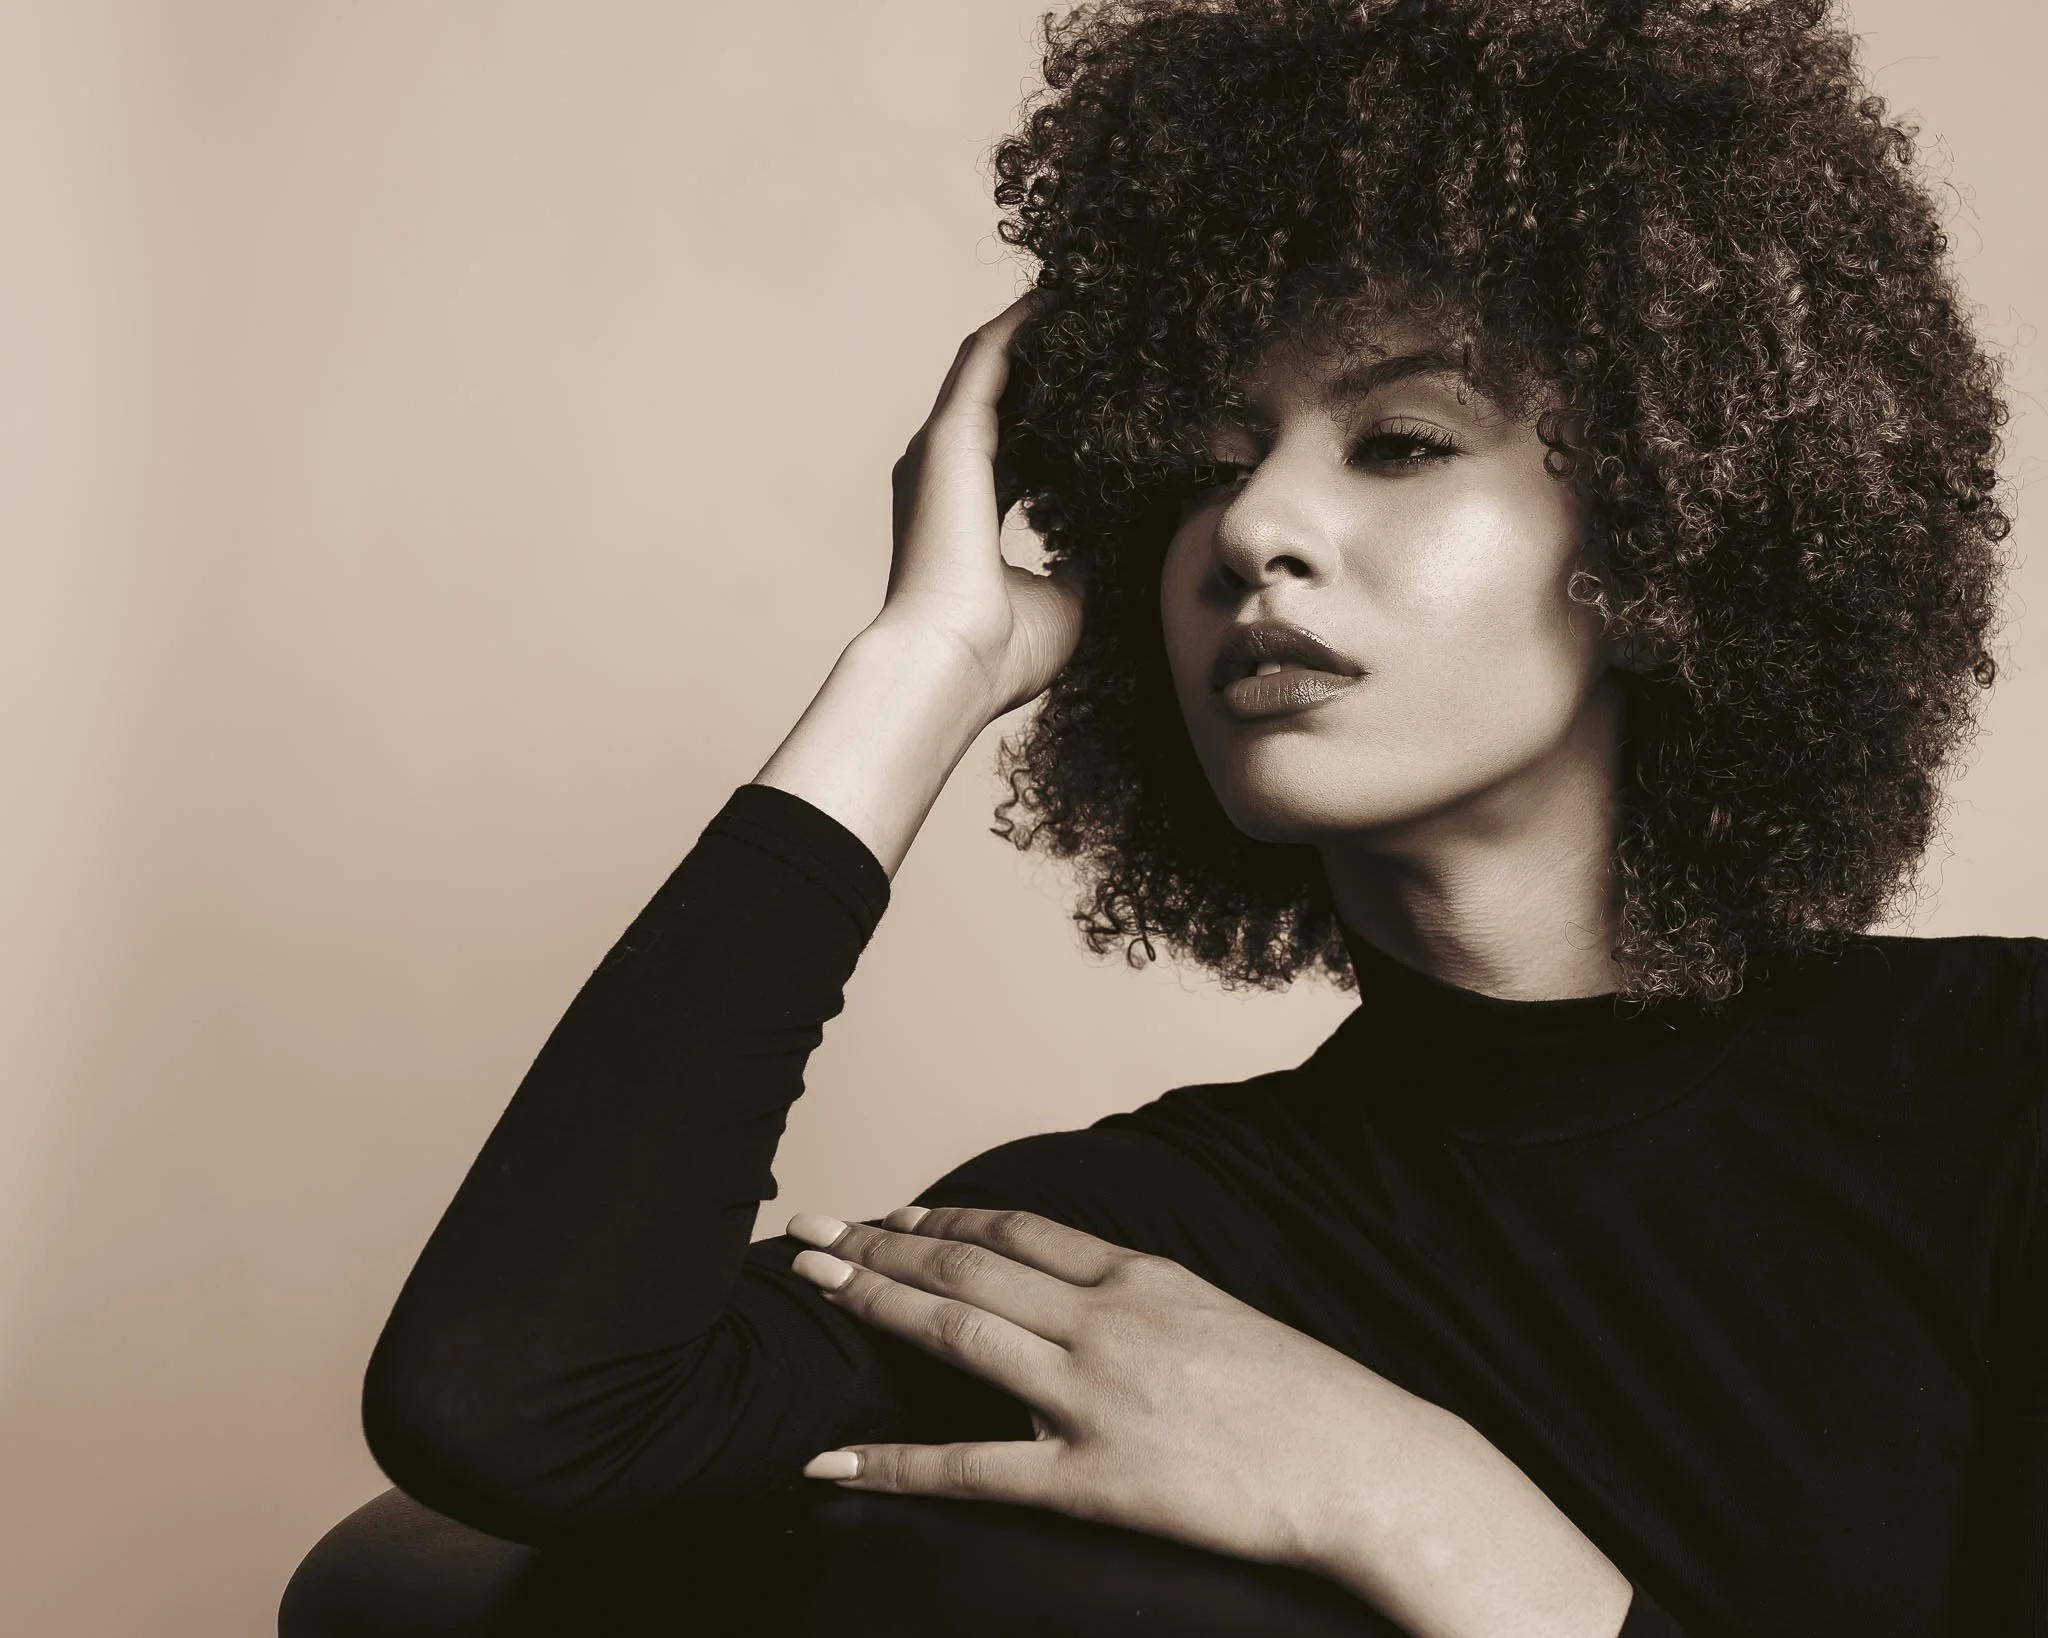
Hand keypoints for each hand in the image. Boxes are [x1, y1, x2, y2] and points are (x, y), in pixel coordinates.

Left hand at [783, 1205, 1422, 1571]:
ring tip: (808, 1282)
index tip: (893, 1212)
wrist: (1371, 1463)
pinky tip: (835, 1460)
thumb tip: (1094, 1299)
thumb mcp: (1226, 1318)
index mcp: (1141, 1277)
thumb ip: (1151, 1305)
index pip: (1018, 1229)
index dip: (944, 1217)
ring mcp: (1094, 1396)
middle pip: (968, 1263)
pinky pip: (972, 1468)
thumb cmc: (1314, 1400)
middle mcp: (1105, 1321)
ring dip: (872, 1299)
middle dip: (878, 1242)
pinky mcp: (1092, 1478)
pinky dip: (893, 1463)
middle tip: (808, 1228)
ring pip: (957, 1330)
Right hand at [876, 292, 1083, 719]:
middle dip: (1042, 354)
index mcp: (967, 511)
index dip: (1052, 411)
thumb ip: (1082, 561)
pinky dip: (1024, 325)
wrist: (951, 664)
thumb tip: (1111, 541)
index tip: (1097, 390)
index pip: (1014, 443)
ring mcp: (943, 450)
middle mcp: (945, 472)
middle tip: (1095, 317)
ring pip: (989, 360)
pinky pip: (990, 357)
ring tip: (1082, 291)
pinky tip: (1063, 298)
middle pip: (997, 390)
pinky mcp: (952, 436)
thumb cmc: (1000, 652)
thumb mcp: (1064, 599)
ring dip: (1033, 325)